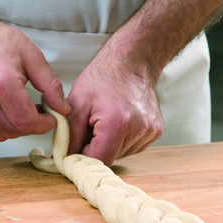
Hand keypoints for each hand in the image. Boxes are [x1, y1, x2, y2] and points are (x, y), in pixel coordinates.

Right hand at [0, 22, 69, 141]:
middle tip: (36, 112)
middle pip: (14, 131)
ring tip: (18, 108)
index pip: (26, 122)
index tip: (50, 118)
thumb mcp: (32, 56)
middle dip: (31, 126)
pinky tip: (1, 108)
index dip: (43, 125)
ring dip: (14, 127)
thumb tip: (62, 109)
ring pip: (0, 135)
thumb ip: (51, 85)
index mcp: (2, 83)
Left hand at [66, 44, 163, 165]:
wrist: (132, 61)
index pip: (98, 160)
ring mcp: (150, 131)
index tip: (76, 146)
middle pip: (111, 158)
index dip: (84, 157)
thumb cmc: (103, 78)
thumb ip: (70, 134)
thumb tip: (66, 157)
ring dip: (110, 145)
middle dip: (96, 149)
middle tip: (89, 128)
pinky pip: (133, 147)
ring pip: (122, 154)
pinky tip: (119, 121)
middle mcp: (138, 130)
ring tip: (105, 121)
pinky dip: (122, 140)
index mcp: (117, 124)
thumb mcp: (77, 102)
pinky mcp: (156, 131)